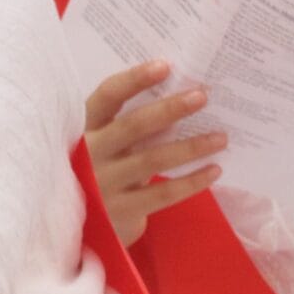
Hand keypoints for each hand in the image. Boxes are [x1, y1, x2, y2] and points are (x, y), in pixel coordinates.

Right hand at [84, 60, 225, 246]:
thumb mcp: (98, 146)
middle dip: (171, 108)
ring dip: (191, 146)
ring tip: (221, 137)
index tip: (165, 66)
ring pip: (154, 160)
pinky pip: (164, 194)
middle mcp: (91, 154)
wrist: (72, 228)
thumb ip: (124, 128)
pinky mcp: (121, 211)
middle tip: (203, 96)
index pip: (107, 97)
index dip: (134, 80)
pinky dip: (191, 181)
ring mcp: (105, 184)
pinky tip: (213, 170)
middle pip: (135, 126)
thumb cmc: (92, 173)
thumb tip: (176, 100)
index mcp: (83, 129)